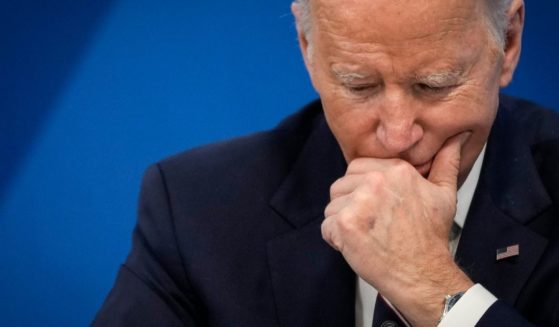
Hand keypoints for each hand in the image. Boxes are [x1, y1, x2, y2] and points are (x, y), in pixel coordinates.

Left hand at [321, 132, 473, 325]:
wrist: (422, 273)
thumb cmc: (429, 238)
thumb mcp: (444, 194)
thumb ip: (446, 162)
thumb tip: (456, 137)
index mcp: (396, 170)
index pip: (357, 167)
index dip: (361, 189)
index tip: (375, 207)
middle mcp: (376, 182)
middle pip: (341, 185)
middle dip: (350, 205)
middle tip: (371, 224)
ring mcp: (359, 203)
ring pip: (332, 206)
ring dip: (343, 222)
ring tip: (367, 235)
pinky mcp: (345, 224)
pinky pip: (326, 226)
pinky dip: (336, 240)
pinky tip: (358, 245)